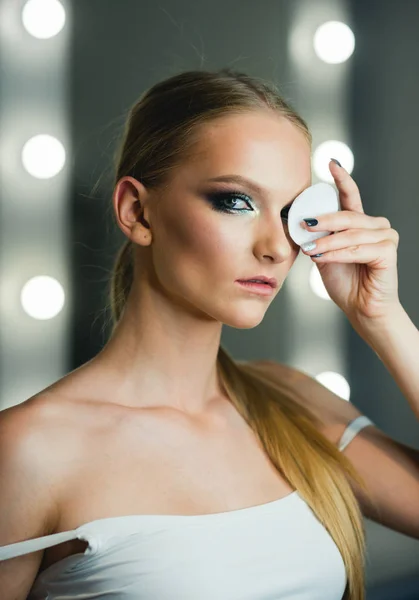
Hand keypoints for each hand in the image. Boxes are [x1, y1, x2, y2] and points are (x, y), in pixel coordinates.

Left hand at [300, 160, 400, 322]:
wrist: (361, 309)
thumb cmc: (345, 283)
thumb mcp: (324, 255)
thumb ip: (317, 237)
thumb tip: (298, 223)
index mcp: (360, 224)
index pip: (351, 196)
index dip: (341, 179)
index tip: (330, 163)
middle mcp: (376, 226)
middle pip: (348, 215)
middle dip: (323, 219)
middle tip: (304, 225)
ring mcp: (386, 237)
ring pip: (351, 233)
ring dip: (327, 242)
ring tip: (311, 250)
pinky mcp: (388, 252)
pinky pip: (358, 248)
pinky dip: (339, 253)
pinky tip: (325, 258)